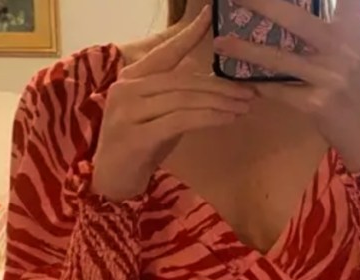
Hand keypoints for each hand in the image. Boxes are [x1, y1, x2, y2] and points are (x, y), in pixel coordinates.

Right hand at [93, 5, 255, 201]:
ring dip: (219, 102)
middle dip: (219, 86)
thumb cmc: (138, 149)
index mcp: (131, 78)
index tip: (211, 15)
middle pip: (182, 80)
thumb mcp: (158, 116)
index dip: (189, 34)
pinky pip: (179, 120)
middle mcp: (126, 89)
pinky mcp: (136, 136)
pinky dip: (207, 118)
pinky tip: (226, 119)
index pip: (165, 52)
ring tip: (244, 106)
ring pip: (183, 98)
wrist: (110, 182)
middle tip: (248, 91)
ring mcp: (128, 112)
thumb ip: (176, 97)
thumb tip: (214, 85)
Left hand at [213, 0, 359, 173]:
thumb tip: (311, 3)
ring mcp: (329, 77)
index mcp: (354, 29)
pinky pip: (279, 91)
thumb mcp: (358, 48)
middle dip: (262, 4)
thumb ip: (338, 23)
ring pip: (278, 59)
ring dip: (245, 51)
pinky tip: (243, 81)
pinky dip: (259, 86)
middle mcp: (343, 48)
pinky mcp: (317, 104)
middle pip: (296, 19)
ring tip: (220, 42)